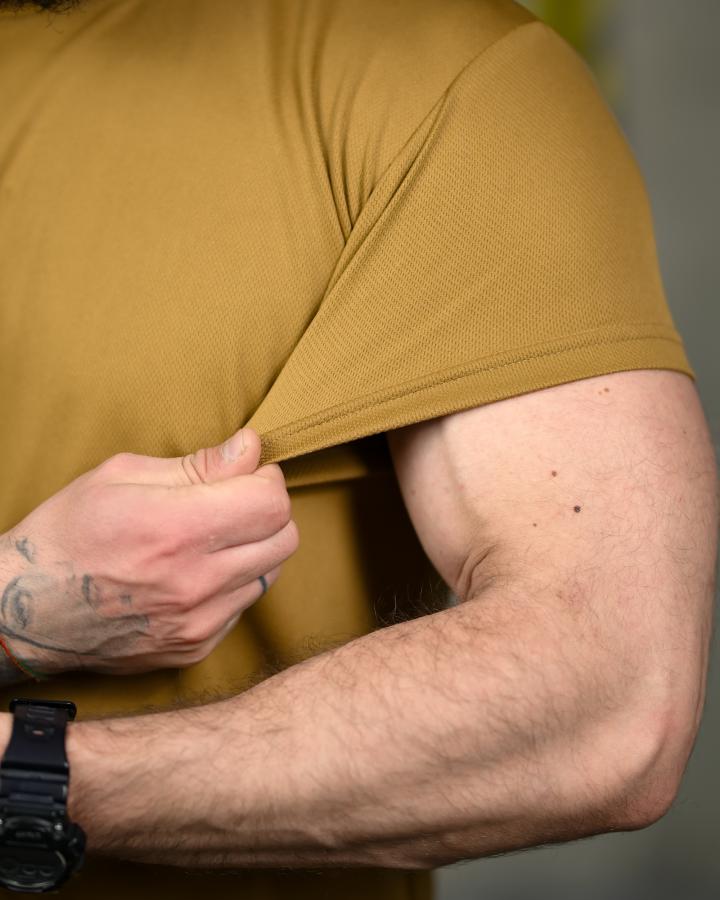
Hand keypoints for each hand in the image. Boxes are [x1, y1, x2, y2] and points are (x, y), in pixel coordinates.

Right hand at [0, 427, 297, 676]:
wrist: (23, 611)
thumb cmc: (68, 533)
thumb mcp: (121, 476)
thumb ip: (198, 465)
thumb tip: (251, 450)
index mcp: (175, 529)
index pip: (271, 503)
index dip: (267, 480)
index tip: (247, 474)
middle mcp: (194, 582)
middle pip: (285, 539)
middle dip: (269, 512)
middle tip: (236, 501)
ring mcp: (197, 623)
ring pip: (270, 574)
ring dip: (255, 548)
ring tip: (214, 538)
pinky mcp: (194, 649)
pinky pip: (243, 607)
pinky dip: (233, 584)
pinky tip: (197, 573)